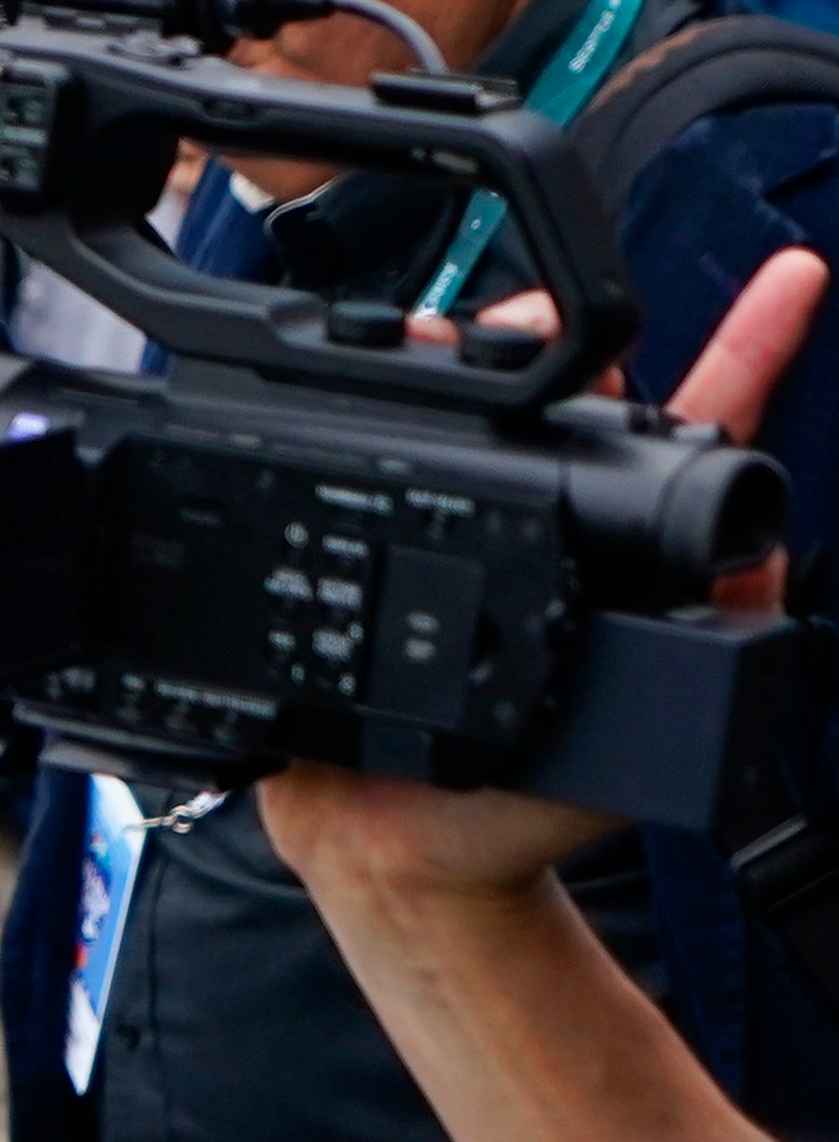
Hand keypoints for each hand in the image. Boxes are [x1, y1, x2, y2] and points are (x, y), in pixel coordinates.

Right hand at [270, 245, 828, 890]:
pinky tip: (348, 401)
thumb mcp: (646, 746)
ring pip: (464, 418)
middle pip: (569, 403)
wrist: (408, 861)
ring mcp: (455, 538)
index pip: (705, 438)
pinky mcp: (364, 558)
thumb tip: (764, 563)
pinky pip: (357, 476)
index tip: (801, 280)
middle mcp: (550, 534)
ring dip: (455, 366)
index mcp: (627, 559)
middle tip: (536, 322)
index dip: (752, 348)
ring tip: (452, 343)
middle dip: (552, 336)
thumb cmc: (528, 815)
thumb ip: (711, 650)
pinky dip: (352, 431)